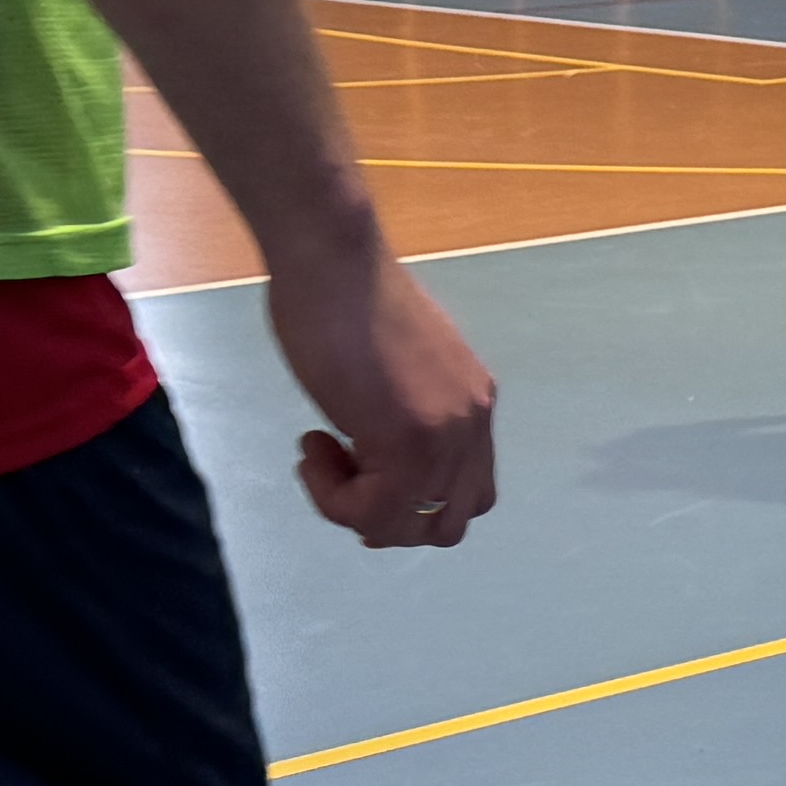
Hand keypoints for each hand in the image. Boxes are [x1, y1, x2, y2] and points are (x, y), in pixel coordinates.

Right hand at [272, 239, 498, 548]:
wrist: (332, 258)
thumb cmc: (344, 298)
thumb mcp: (397, 368)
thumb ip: (405, 412)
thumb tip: (379, 448)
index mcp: (472, 403)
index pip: (465, 493)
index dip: (410, 499)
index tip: (358, 459)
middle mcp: (472, 423)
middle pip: (446, 523)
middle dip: (386, 517)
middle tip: (340, 473)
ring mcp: (446, 435)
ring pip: (408, 527)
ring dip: (356, 510)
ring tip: (321, 455)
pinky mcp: (409, 443)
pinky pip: (371, 513)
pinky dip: (331, 498)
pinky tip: (313, 447)